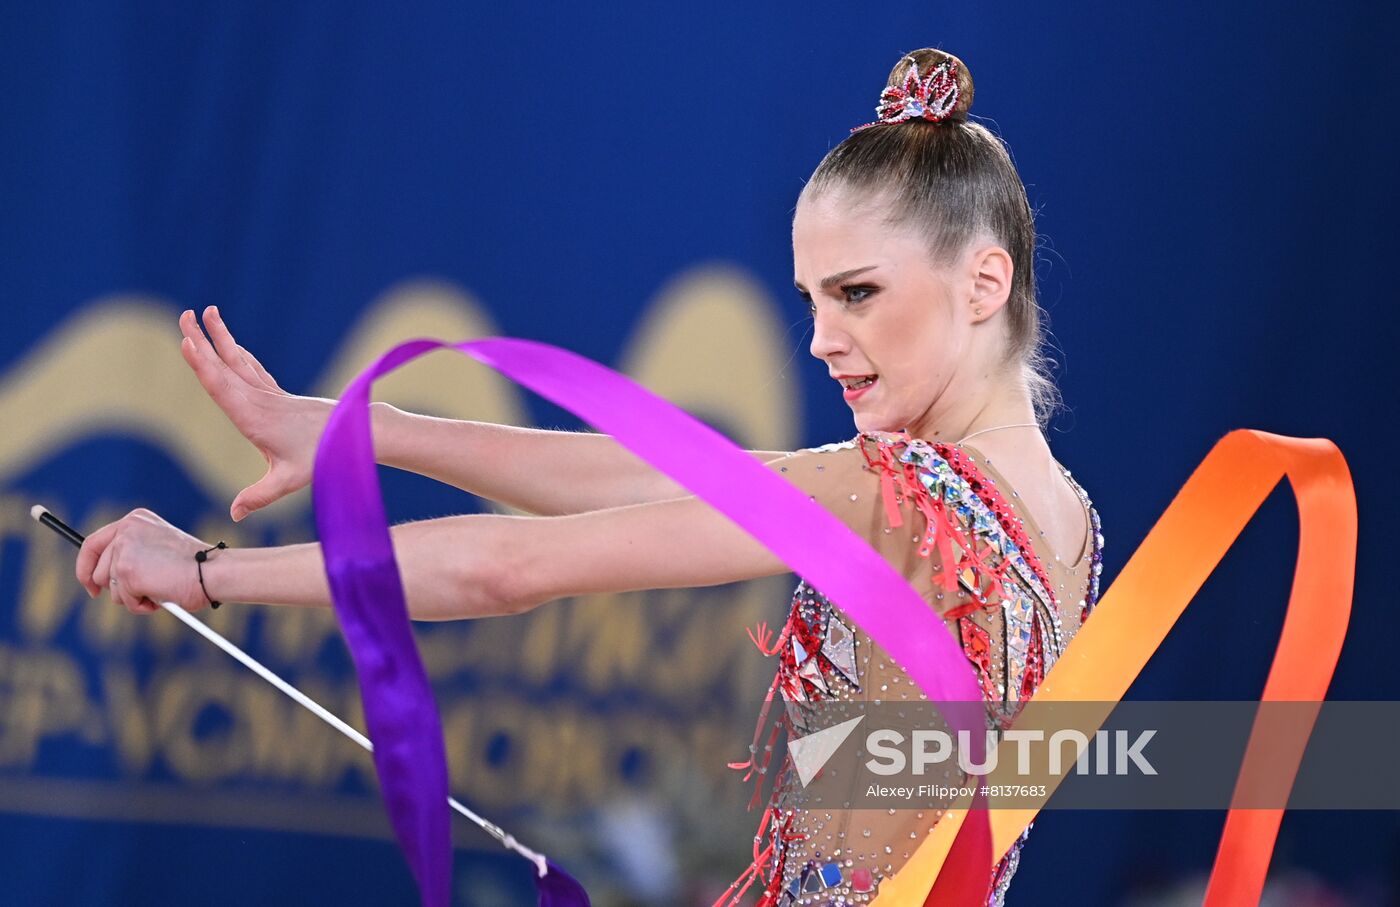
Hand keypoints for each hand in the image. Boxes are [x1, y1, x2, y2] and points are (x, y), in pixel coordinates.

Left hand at [75, 509, 211, 613]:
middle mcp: (125, 530)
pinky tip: (162, 594)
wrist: (212, 571)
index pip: (93, 543)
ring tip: (159, 589)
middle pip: (96, 570)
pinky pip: (124, 600)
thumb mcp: (159, 549)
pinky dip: (141, 605)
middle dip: (112, 588)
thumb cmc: (196, 565)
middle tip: (136, 595)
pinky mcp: (125, 571)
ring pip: (109, 587)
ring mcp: (124, 550)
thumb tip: (107, 580)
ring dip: (132, 597)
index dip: (86, 567)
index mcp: (134, 520)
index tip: (90, 585)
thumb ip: (134, 554)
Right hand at [180, 306, 333, 520]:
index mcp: (254, 417)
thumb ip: (259, 496)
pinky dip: (237, 353)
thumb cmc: (320, 456)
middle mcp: (258, 401)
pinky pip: (252, 368)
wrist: (353, 434)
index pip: (221, 388)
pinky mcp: (276, 395)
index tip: (187, 342)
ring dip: (220, 338)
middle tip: (183, 315)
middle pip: (224, 366)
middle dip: (202, 341)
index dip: (202, 366)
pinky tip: (231, 343)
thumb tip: (234, 515)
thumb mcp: (289, 480)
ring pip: (238, 361)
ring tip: (206, 312)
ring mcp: (268, 395)